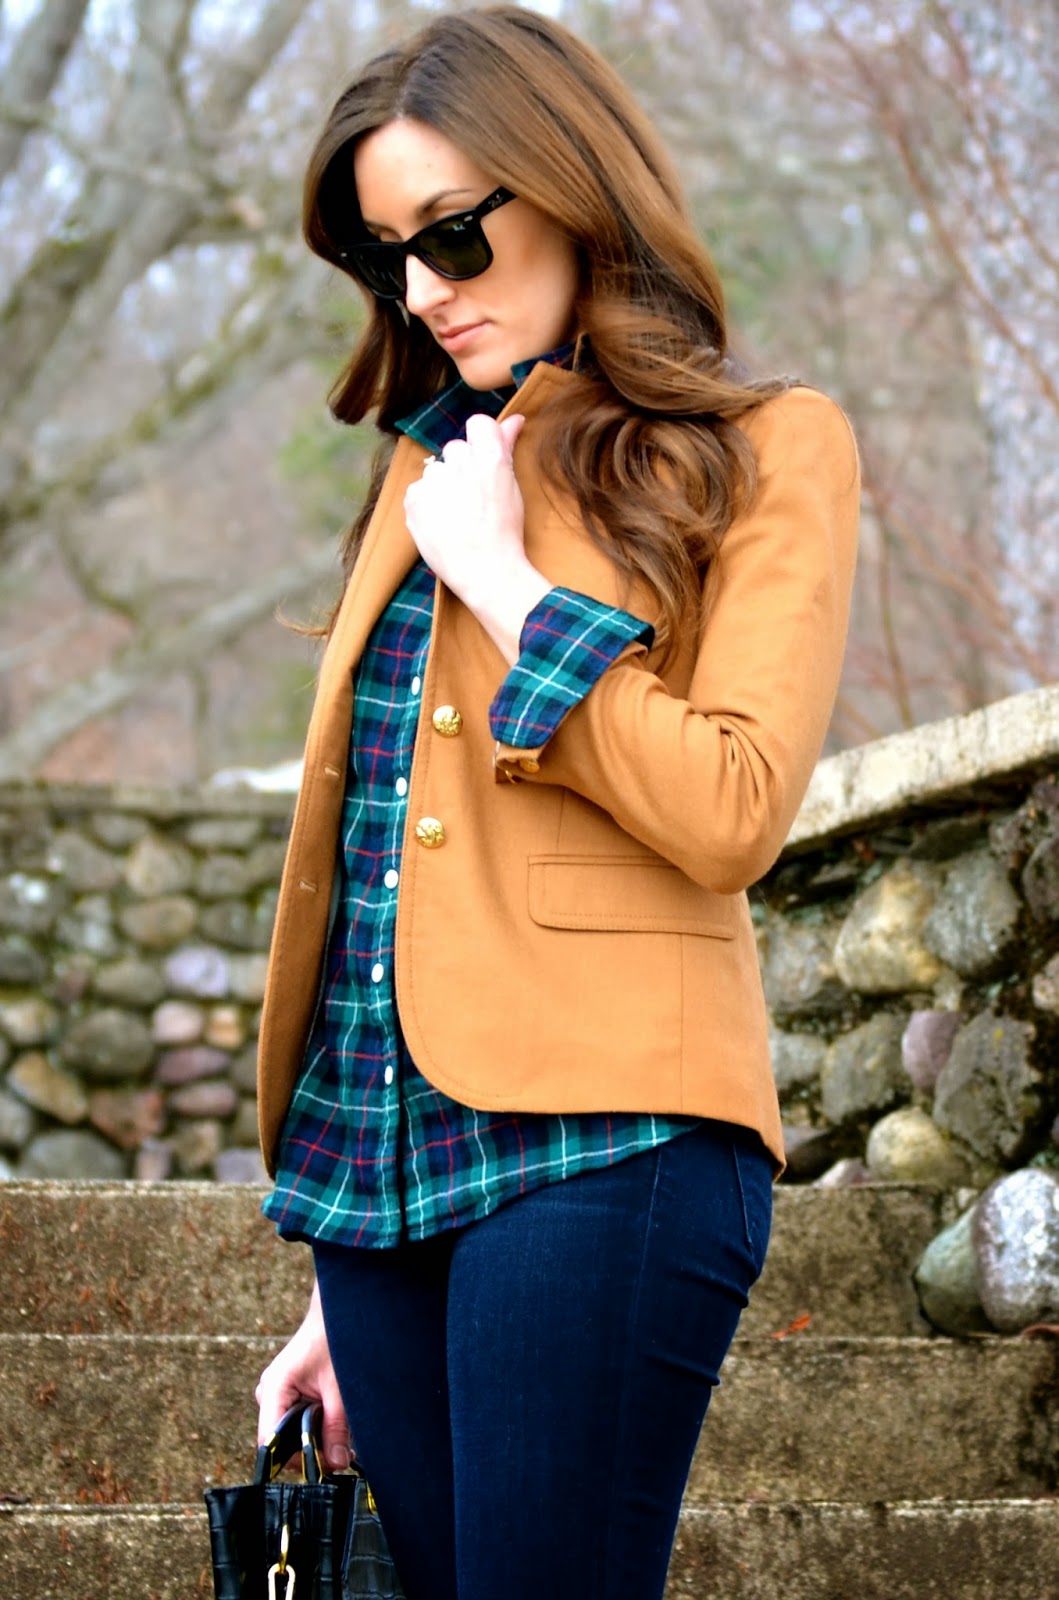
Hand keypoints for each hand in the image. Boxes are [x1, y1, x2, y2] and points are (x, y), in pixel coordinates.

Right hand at [255, 1279, 351, 1471]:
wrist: (337, 1312)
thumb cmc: (335, 1340)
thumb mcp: (339, 1388)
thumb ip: (336, 1427)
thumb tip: (337, 1464)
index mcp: (274, 1389)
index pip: (270, 1442)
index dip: (295, 1459)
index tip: (324, 1467)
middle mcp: (269, 1393)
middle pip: (282, 1442)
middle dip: (312, 1450)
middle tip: (345, 1452)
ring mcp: (276, 1394)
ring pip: (291, 1434)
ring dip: (317, 1439)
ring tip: (345, 1436)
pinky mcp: (287, 1394)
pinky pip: (296, 1421)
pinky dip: (316, 1427)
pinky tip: (337, 1424)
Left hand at [403, 412, 550, 663]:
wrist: (486, 573)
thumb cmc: (505, 533)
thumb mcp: (513, 488)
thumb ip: (507, 447)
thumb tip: (514, 419)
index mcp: (491, 459)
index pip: (479, 423)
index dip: (481, 441)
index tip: (483, 461)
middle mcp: (461, 464)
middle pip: (455, 449)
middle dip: (462, 468)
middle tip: (472, 499)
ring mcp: (434, 482)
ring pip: (436, 471)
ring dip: (443, 487)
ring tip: (456, 517)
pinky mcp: (414, 500)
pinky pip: (418, 491)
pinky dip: (426, 504)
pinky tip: (441, 524)